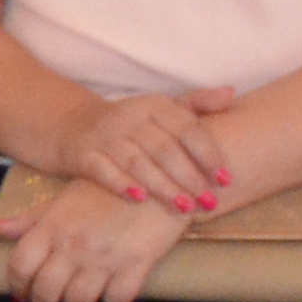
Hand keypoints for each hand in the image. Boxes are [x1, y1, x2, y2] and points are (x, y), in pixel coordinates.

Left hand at [0, 173, 192, 301]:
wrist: (159, 179)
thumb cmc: (107, 187)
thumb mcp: (64, 198)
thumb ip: (31, 218)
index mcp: (52, 227)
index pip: (20, 265)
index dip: (17, 285)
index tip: (20, 295)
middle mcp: (73, 245)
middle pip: (46, 290)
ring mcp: (104, 257)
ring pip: (79, 301)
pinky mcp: (137, 265)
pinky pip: (118, 300)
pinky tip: (112, 300)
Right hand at [56, 86, 237, 213]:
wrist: (71, 126)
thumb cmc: (130, 124)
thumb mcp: (161, 109)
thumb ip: (196, 103)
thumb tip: (230, 93)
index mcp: (153, 104)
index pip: (187, 128)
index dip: (208, 154)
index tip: (225, 180)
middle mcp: (128, 116)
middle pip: (164, 148)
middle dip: (189, 177)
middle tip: (208, 202)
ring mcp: (103, 135)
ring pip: (137, 162)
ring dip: (162, 186)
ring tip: (184, 208)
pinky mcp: (82, 154)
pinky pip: (102, 170)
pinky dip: (121, 184)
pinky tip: (139, 199)